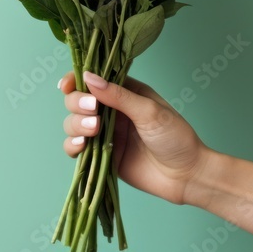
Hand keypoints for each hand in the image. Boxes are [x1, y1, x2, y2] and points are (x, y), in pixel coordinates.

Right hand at [58, 69, 212, 204]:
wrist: (186, 175)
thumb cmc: (175, 137)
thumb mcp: (149, 111)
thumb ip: (118, 95)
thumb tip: (89, 77)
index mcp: (125, 92)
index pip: (93, 80)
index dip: (76, 80)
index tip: (67, 86)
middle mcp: (111, 111)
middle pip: (78, 100)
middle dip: (77, 103)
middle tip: (93, 111)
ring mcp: (105, 134)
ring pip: (73, 123)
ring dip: (76, 124)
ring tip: (94, 130)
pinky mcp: (101, 156)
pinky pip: (77, 149)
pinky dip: (72, 145)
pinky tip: (81, 146)